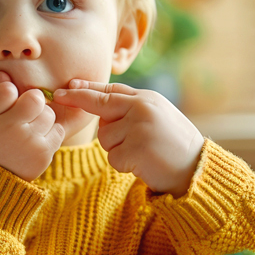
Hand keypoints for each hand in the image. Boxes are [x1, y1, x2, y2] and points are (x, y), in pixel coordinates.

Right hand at [0, 71, 64, 180]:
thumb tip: (6, 74)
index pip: (10, 90)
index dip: (12, 94)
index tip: (8, 105)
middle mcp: (14, 132)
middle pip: (36, 100)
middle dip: (31, 104)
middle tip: (21, 117)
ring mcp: (32, 144)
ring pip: (49, 114)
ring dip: (42, 118)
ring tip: (28, 129)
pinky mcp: (45, 154)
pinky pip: (58, 130)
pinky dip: (50, 131)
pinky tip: (36, 139)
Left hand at [53, 80, 203, 196]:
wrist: (196, 169)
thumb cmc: (174, 144)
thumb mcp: (156, 117)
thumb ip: (131, 109)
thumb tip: (101, 112)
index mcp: (147, 99)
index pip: (112, 90)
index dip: (87, 88)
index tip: (66, 86)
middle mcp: (142, 108)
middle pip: (100, 104)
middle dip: (78, 100)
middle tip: (58, 96)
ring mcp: (139, 127)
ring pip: (105, 137)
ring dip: (117, 149)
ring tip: (141, 152)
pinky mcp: (137, 148)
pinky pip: (113, 157)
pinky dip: (124, 164)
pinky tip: (143, 164)